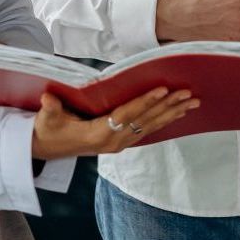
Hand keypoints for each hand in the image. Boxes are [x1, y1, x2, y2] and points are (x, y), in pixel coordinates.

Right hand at [32, 87, 199, 160]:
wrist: (47, 148)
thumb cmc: (48, 130)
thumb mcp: (47, 120)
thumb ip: (50, 109)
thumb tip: (48, 98)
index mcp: (99, 134)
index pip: (127, 115)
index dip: (145, 102)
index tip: (163, 90)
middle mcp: (114, 141)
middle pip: (146, 120)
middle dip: (168, 106)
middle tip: (189, 94)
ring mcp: (120, 143)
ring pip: (151, 126)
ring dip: (173, 113)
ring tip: (193, 102)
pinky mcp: (122, 142)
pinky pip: (147, 129)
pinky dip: (164, 119)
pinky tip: (178, 112)